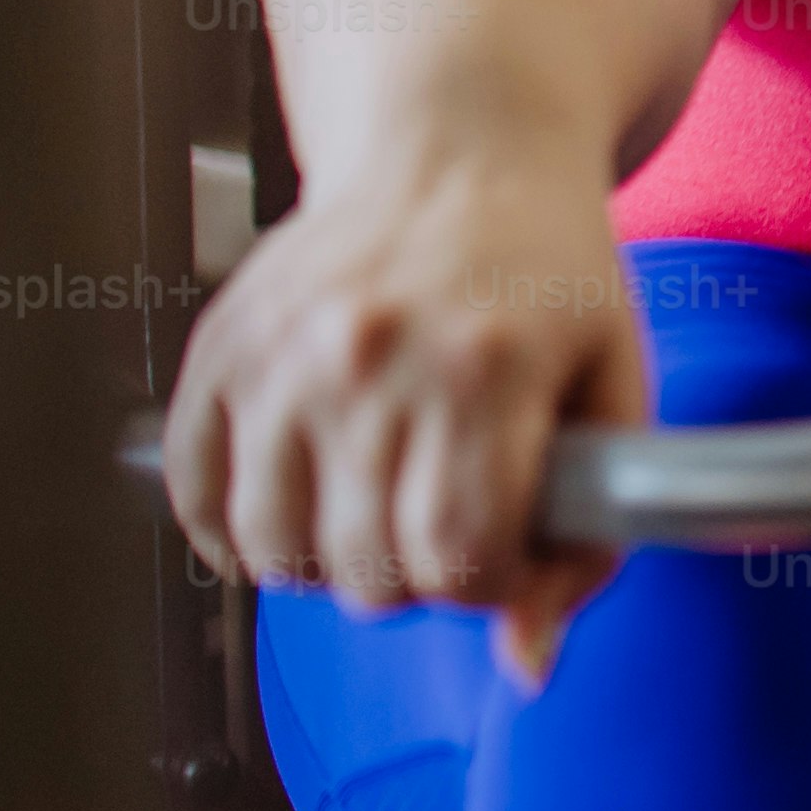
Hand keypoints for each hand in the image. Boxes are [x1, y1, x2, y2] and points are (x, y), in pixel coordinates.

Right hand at [160, 145, 651, 681]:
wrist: (459, 145)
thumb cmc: (548, 270)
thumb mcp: (612, 385)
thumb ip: (593, 533)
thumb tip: (528, 666)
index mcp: (483, 365)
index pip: (460, 562)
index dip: (492, 588)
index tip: (506, 550)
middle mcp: (370, 356)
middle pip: (368, 573)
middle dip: (420, 577)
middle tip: (446, 516)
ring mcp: (284, 351)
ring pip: (277, 554)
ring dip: (329, 563)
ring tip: (374, 506)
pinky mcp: (222, 347)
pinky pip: (199, 498)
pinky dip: (238, 530)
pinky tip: (296, 499)